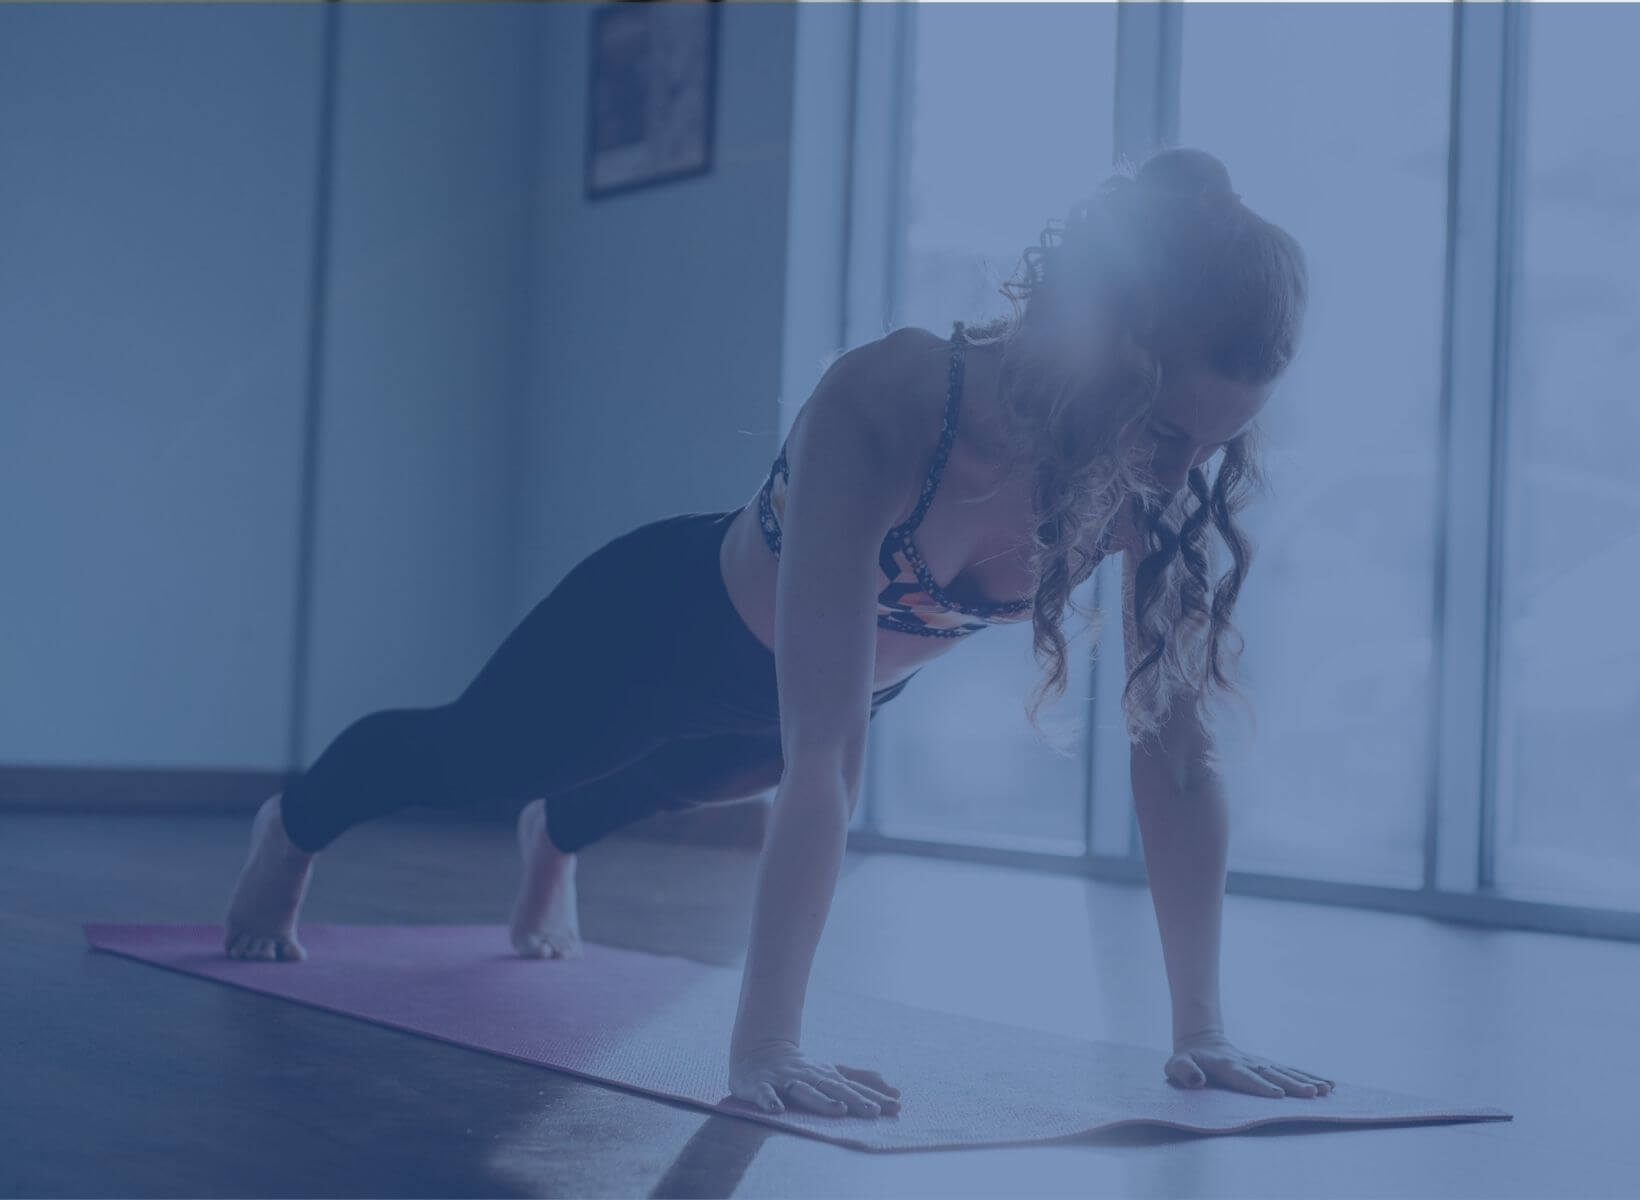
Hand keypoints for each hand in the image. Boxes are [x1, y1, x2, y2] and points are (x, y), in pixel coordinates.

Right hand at [729, 1037, 901, 1118]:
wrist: (759, 1053)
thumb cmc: (803, 1070)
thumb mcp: (833, 1074)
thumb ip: (862, 1081)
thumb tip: (896, 1092)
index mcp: (827, 1076)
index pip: (854, 1088)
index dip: (874, 1097)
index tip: (897, 1106)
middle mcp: (809, 1077)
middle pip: (834, 1088)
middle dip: (855, 1099)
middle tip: (874, 1112)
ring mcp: (785, 1080)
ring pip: (804, 1090)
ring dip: (821, 1100)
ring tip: (839, 1110)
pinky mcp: (760, 1085)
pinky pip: (764, 1093)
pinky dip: (769, 1100)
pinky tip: (777, 1110)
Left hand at [1165, 1030, 1334, 1098]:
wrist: (1201, 1041)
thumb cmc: (1187, 1061)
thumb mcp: (1175, 1066)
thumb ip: (1183, 1071)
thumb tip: (1196, 1081)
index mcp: (1227, 1066)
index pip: (1245, 1077)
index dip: (1260, 1086)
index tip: (1278, 1095)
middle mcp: (1248, 1063)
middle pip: (1272, 1075)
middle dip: (1292, 1084)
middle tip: (1313, 1093)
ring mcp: (1260, 1063)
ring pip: (1285, 1072)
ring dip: (1306, 1080)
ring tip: (1326, 1089)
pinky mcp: (1268, 1066)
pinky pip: (1290, 1071)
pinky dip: (1309, 1076)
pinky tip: (1328, 1084)